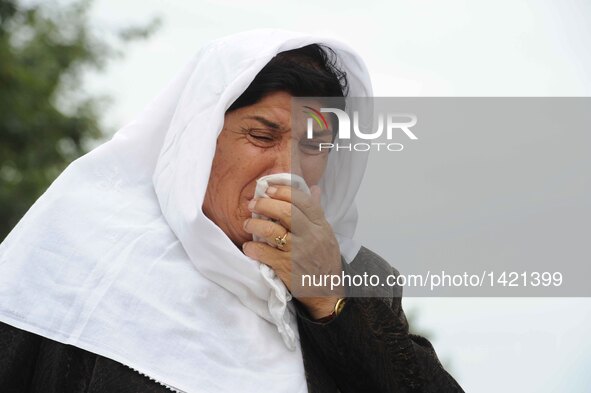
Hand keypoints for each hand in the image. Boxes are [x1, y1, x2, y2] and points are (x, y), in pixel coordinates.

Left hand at [242, 185, 343, 319]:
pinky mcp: (286, 267)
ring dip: (255, 224)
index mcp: (320, 226)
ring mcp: (298, 252)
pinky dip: (253, 248)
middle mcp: (310, 236)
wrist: (327, 292)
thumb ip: (317, 212)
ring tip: (247, 223)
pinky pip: (264, 253)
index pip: (303, 201)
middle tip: (253, 203)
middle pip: (286, 212)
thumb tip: (313, 189)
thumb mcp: (327, 234)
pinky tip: (248, 247)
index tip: (269, 189)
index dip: (284, 192)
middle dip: (265, 204)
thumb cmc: (325, 261)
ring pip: (272, 231)